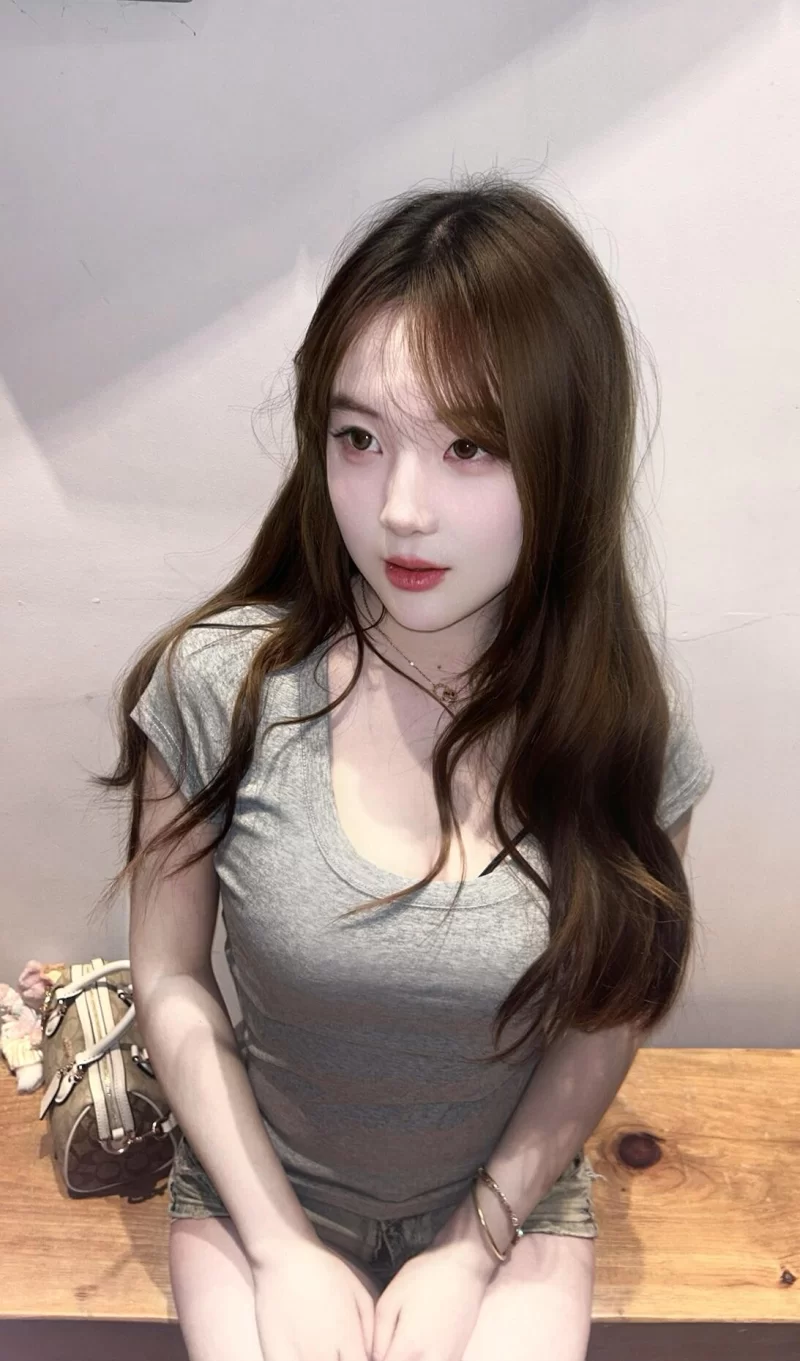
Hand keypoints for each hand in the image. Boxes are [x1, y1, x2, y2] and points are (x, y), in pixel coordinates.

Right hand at [250, 1238, 374, 1359]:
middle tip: (339, 1353)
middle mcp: (324, 1354)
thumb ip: (371, 1331)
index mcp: (348, 1339)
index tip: (359, 1357)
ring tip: (324, 1353)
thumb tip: (373, 1356)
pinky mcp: (275, 1355)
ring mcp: (298, 1357)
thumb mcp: (359, 1294)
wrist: (285, 1257)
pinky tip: (303, 1357)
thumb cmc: (325, 1271)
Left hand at [371, 1240, 493, 1360]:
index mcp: (410, 1349)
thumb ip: (378, 1337)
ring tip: (403, 1341)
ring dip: (408, 1359)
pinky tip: (419, 1344)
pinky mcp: (458, 1357)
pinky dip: (423, 1358)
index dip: (374, 1359)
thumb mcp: (390, 1299)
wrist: (465, 1266)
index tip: (373, 1349)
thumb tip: (375, 1358)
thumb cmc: (424, 1277)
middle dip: (392, 1358)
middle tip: (389, 1343)